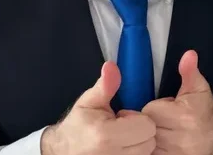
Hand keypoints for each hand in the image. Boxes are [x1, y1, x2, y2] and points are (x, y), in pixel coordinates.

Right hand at [41, 61, 156, 154]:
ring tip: (121, 138)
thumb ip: (105, 85)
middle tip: (122, 128)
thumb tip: (111, 66)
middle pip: (150, 140)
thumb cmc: (78, 126)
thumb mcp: (89, 101)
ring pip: (147, 152)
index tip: (122, 116)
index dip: (137, 118)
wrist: (62, 151)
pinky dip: (135, 152)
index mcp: (107, 135)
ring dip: (139, 144)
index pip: (147, 126)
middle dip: (140, 131)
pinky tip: (122, 147)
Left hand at [142, 50, 212, 154]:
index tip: (168, 111)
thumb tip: (188, 55)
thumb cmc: (206, 115)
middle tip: (167, 122)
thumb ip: (190, 72)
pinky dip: (152, 149)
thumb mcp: (199, 90)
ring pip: (145, 140)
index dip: (157, 108)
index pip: (150, 110)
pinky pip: (147, 152)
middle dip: (153, 122)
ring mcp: (172, 153)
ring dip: (151, 137)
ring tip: (167, 133)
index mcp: (184, 116)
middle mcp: (178, 138)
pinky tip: (163, 144)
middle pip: (146, 125)